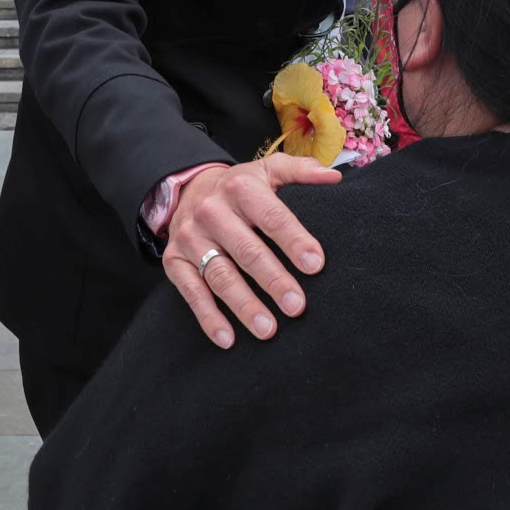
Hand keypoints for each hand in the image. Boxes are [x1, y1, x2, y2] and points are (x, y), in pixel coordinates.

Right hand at [161, 154, 341, 347]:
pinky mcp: (175, 260)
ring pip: (220, 275)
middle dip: (273, 280)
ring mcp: (191, 237)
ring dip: (244, 305)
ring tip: (268, 329)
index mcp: (240, 187)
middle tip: (297, 306)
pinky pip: (191, 292)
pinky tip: (228, 338)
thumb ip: (301, 171)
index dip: (294, 241)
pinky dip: (208, 317)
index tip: (316, 265)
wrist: (187, 189)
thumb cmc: (240, 188)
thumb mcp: (268, 170)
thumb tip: (334, 178)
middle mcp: (212, 211)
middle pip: (246, 250)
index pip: (272, 216)